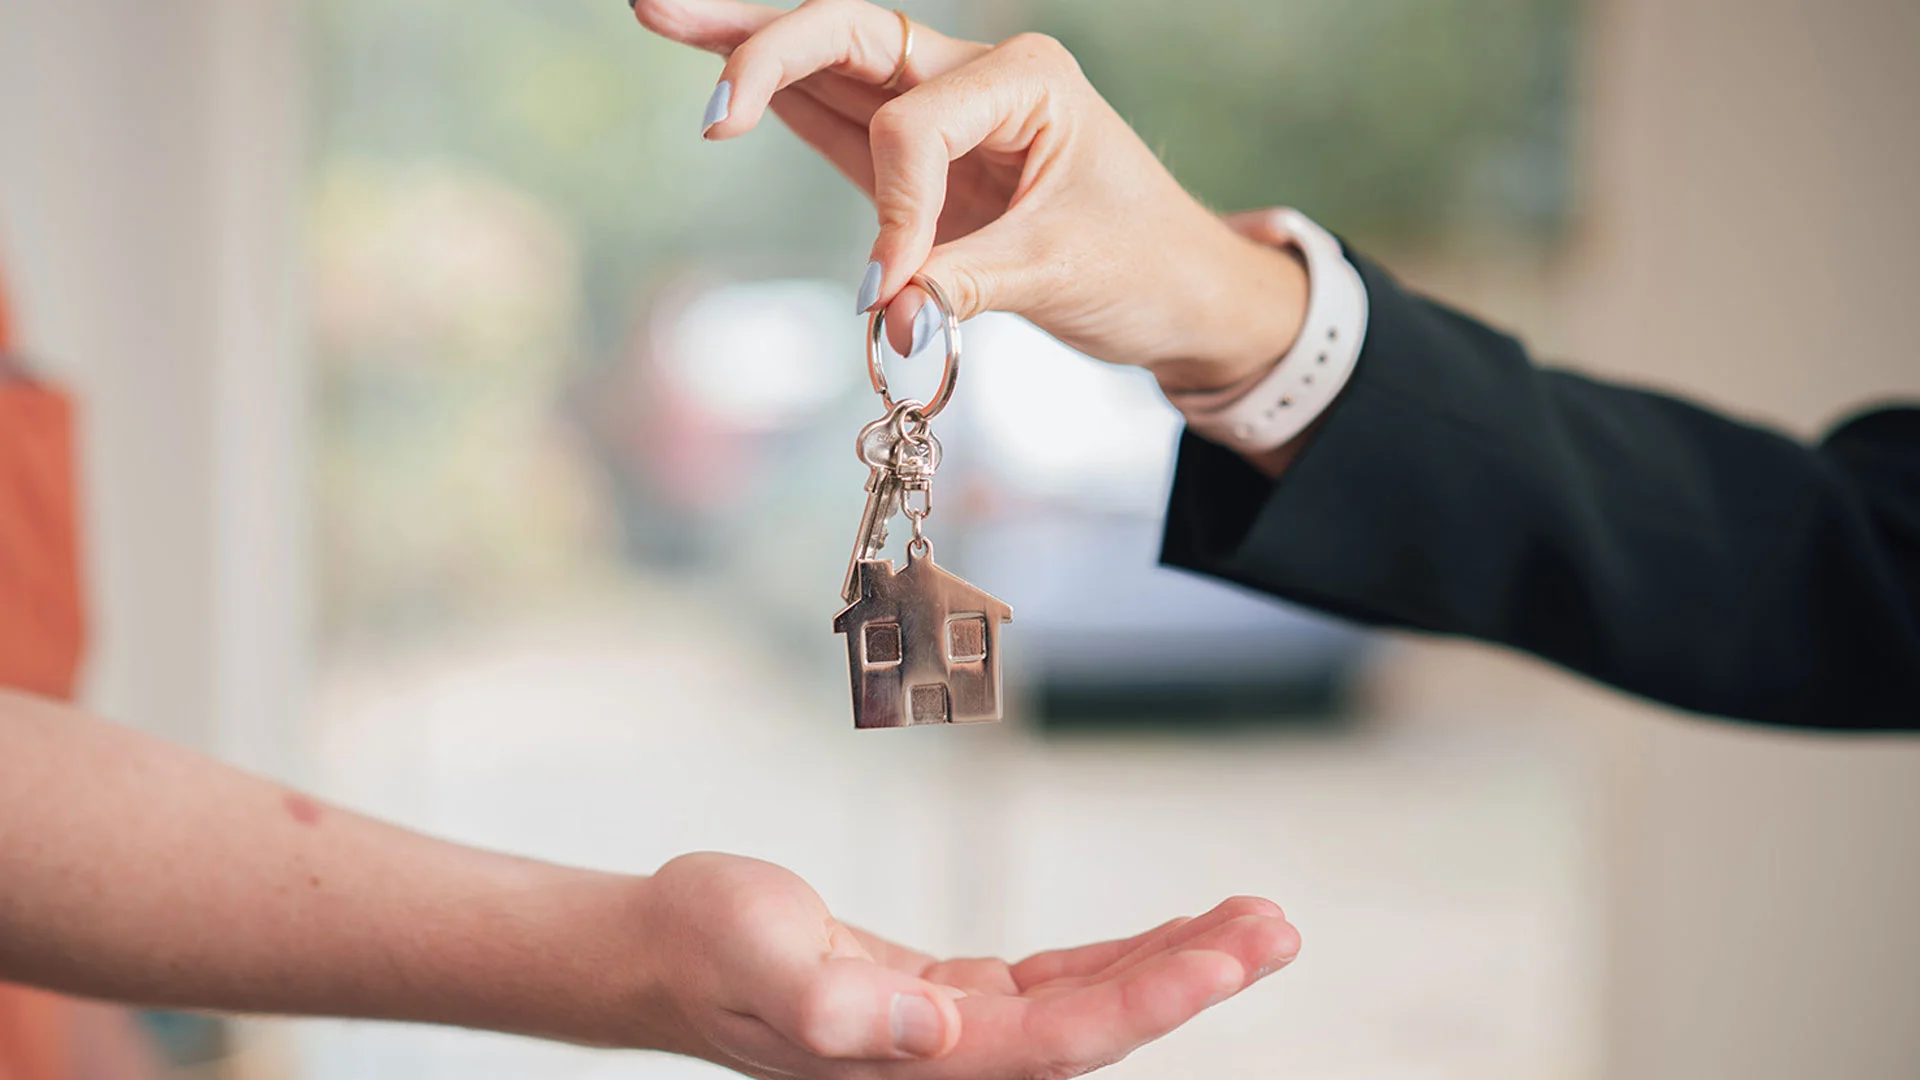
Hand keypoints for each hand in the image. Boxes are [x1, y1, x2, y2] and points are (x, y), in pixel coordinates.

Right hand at [631, 852, 1299, 1078]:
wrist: (664, 950)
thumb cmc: (705, 947)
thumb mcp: (757, 959)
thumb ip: (834, 1006)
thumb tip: (928, 1031)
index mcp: (922, 1064)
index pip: (1065, 1040)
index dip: (1153, 998)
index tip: (1228, 954)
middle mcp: (952, 1062)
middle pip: (1103, 1028)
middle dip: (1195, 977)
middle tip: (1277, 926)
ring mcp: (954, 1036)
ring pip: (1091, 1004)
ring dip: (1172, 962)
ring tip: (1252, 920)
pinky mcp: (948, 1002)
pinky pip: (1056, 984)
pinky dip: (1117, 958)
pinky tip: (1168, 934)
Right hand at [632, 0, 1309, 393]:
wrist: (1182, 294)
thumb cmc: (1144, 266)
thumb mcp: (1061, 274)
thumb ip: (963, 289)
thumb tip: (884, 322)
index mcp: (1025, 78)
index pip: (912, 127)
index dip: (892, 210)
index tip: (891, 292)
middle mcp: (978, 77)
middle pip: (847, 31)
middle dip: (757, 35)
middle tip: (659, 10)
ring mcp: (943, 113)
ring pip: (830, 64)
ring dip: (745, 46)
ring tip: (656, 10)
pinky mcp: (921, 164)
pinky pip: (838, 122)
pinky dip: (779, 103)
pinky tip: (718, 82)